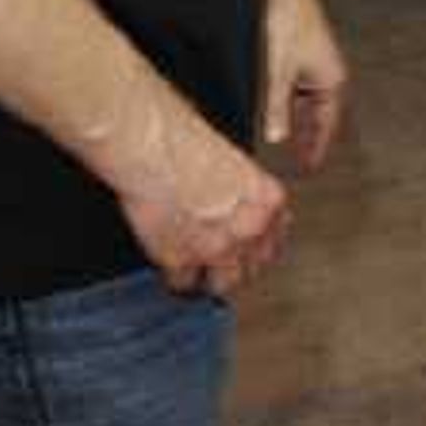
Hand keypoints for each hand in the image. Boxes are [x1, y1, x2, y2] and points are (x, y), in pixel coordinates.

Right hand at [111, 97, 290, 297]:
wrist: (152, 144)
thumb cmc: (186, 140)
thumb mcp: (234, 163)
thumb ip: (245, 197)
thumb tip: (239, 214)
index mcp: (269, 201)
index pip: (274, 241)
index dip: (254, 246)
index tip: (242, 248)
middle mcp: (250, 229)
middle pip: (252, 268)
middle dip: (234, 264)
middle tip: (216, 257)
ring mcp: (217, 248)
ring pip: (222, 285)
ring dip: (209, 277)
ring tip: (195, 267)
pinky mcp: (180, 259)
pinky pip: (182, 284)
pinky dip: (174, 276)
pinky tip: (169, 265)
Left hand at [259, 0, 350, 175]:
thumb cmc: (285, 21)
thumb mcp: (277, 72)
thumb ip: (276, 108)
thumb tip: (276, 137)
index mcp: (332, 78)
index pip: (328, 125)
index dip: (318, 148)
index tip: (311, 167)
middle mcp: (327, 70)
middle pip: (321, 114)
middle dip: (311, 136)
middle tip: (302, 160)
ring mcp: (314, 60)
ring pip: (308, 100)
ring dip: (299, 119)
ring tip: (288, 139)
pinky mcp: (299, 50)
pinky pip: (298, 86)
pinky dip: (290, 101)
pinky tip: (275, 106)